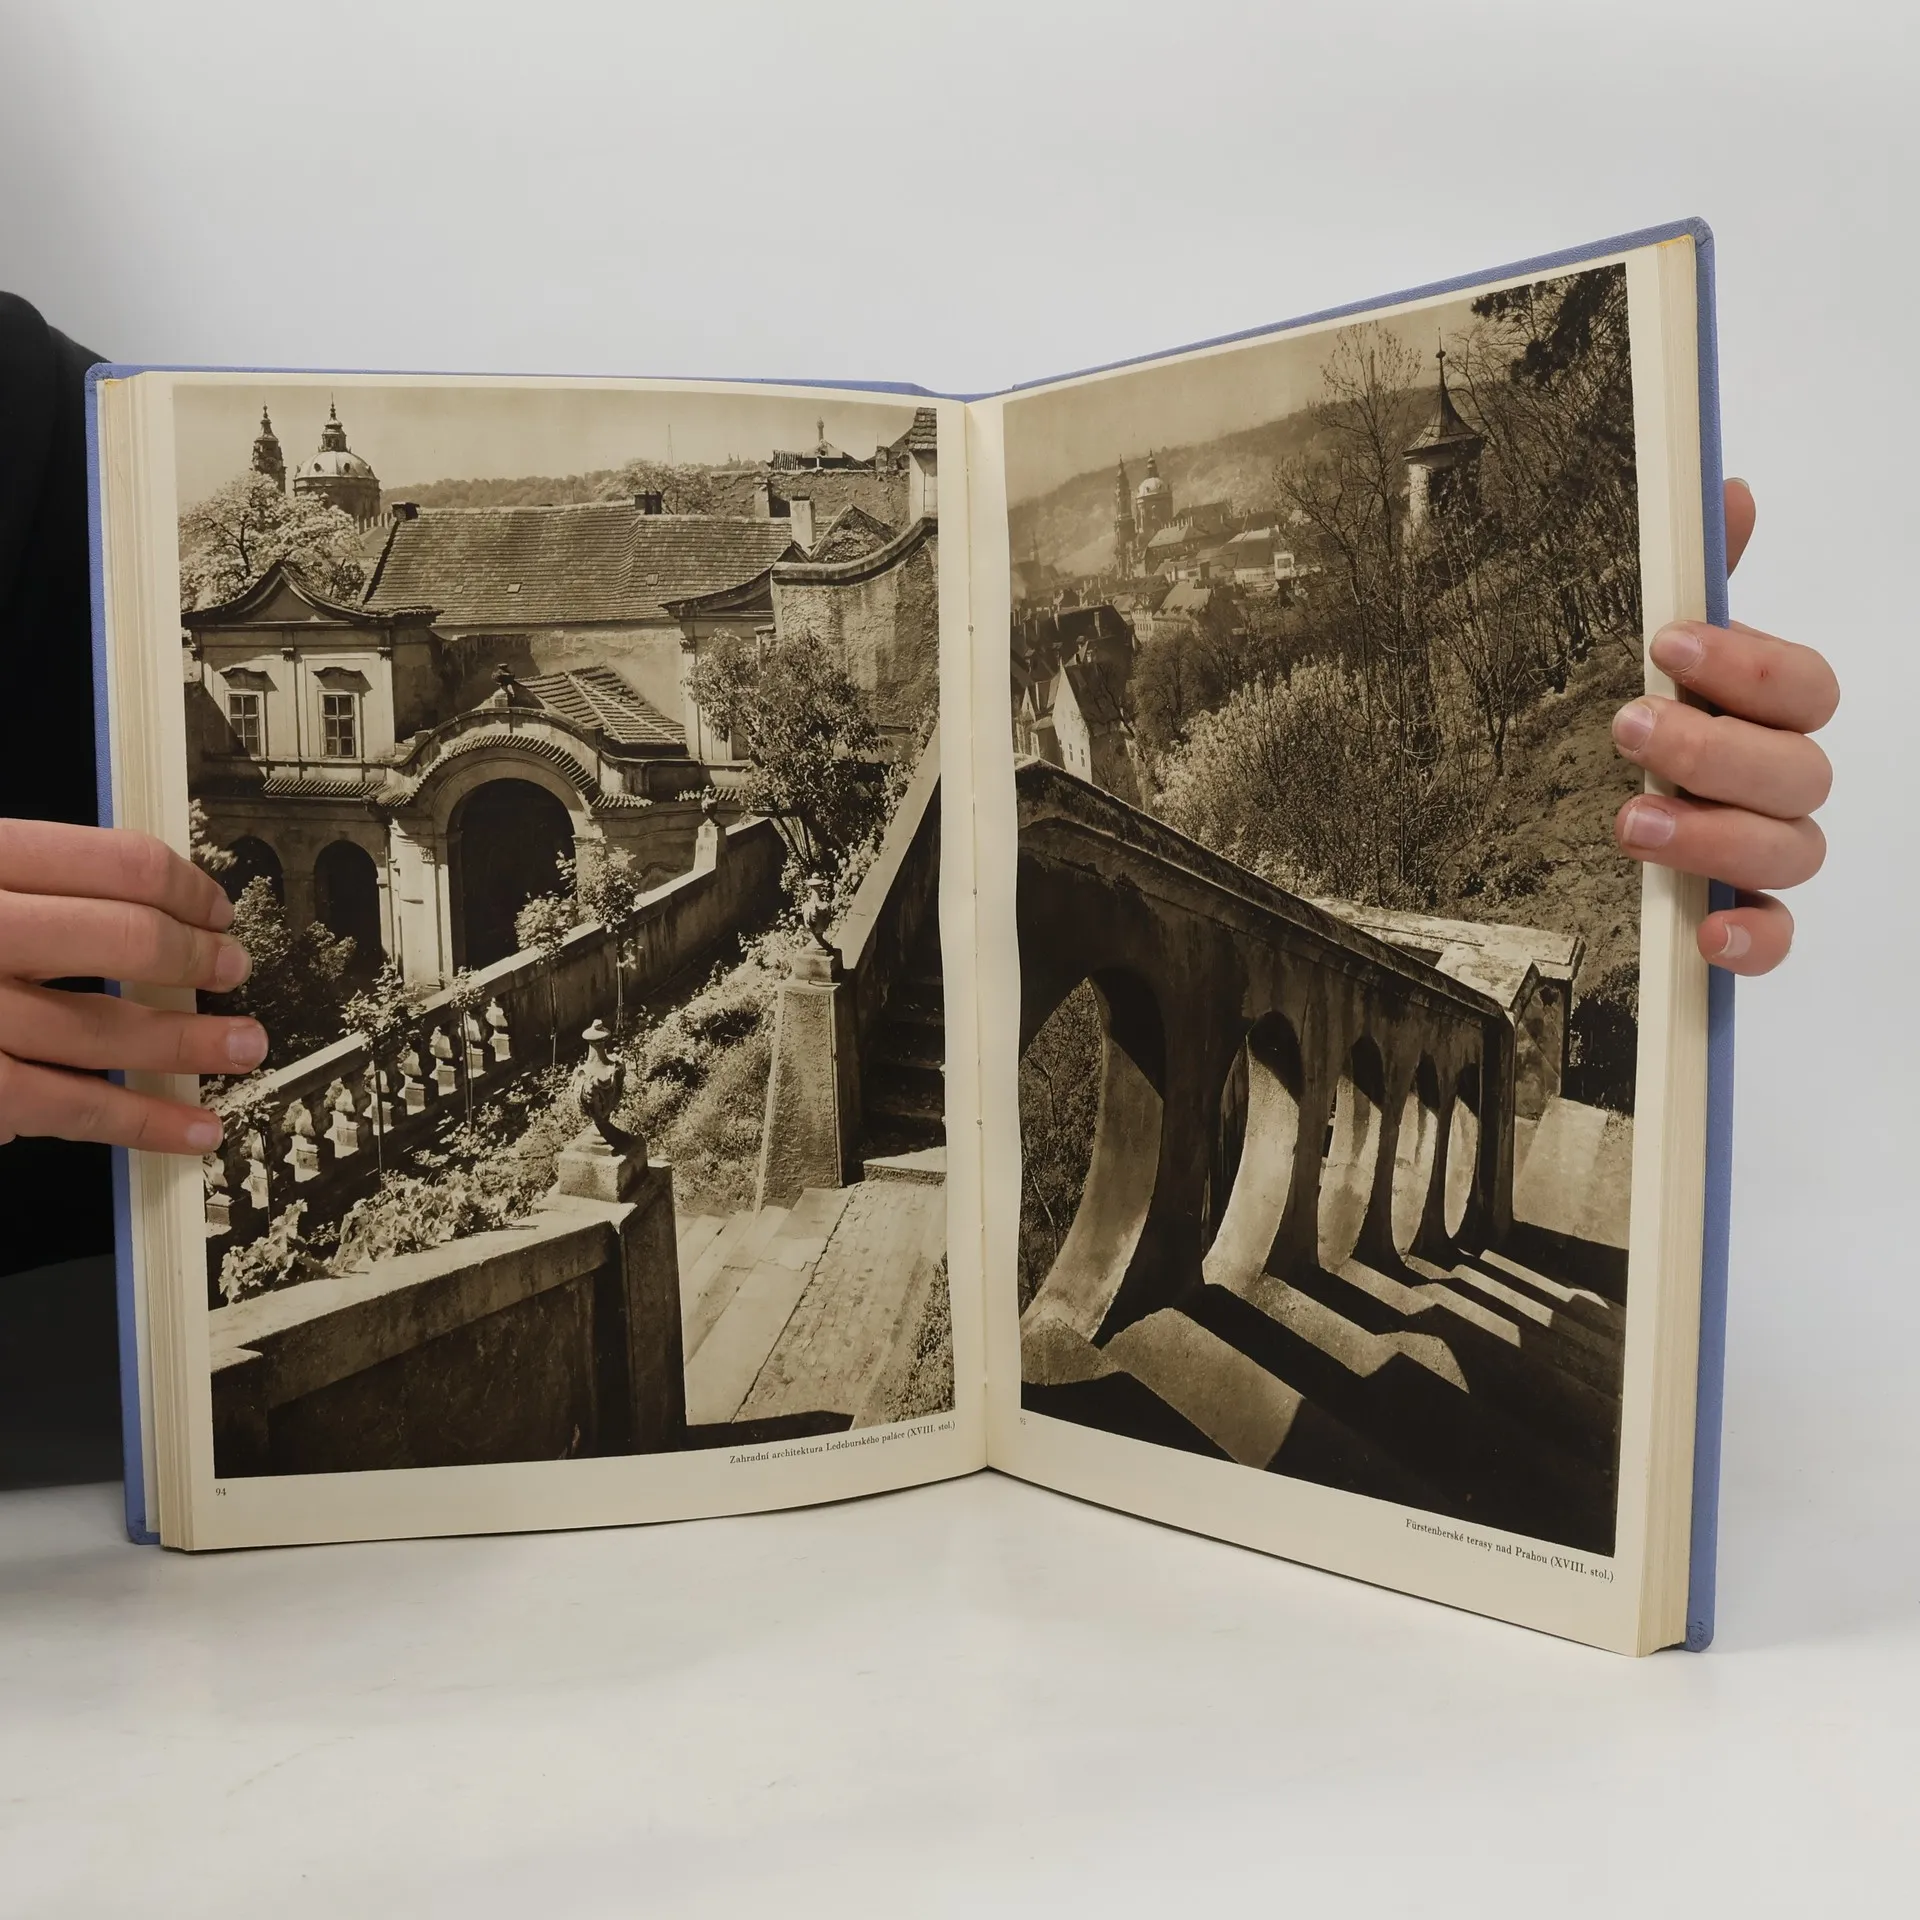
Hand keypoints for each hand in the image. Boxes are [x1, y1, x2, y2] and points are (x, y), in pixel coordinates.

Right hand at [0, 821, 262, 1152]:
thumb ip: (23, 883)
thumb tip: (129, 899)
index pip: (112, 861)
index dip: (184, 885)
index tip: (214, 908)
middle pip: (124, 937)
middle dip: (197, 956)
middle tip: (230, 968)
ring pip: (106, 1027)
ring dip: (193, 1040)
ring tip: (244, 1044)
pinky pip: (69, 1107)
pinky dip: (143, 1122)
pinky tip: (193, 1128)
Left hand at [1610, 479, 1836, 974]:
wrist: (1537, 814)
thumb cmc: (1609, 719)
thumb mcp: (1625, 649)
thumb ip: (1686, 577)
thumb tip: (1723, 490)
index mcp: (1759, 715)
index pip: (1806, 688)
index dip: (1751, 665)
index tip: (1667, 643)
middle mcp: (1772, 785)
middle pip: (1799, 771)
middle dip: (1715, 750)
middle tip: (1627, 728)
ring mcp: (1757, 855)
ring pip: (1791, 851)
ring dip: (1715, 835)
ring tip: (1628, 820)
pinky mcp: (1729, 922)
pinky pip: (1772, 940)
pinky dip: (1753, 942)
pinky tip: (1707, 935)